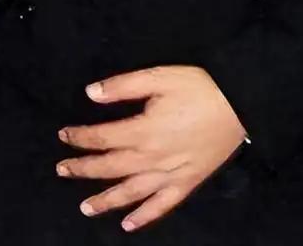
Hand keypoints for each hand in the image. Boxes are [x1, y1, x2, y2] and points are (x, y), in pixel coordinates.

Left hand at [57, 66, 246, 232]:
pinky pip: (162, 206)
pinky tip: (128, 225)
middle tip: (62, 171)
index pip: (102, 138)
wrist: (241, 105)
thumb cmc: (199, 88)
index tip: (64, 136)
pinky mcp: (188, 183)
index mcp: (143, 131)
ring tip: (85, 207)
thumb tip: (90, 93)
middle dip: (83, 169)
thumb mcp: (158, 77)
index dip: (80, 138)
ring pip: (131, 193)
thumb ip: (122, 86)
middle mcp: (153, 158)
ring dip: (106, 201)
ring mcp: (170, 174)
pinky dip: (144, 217)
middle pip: (110, 168)